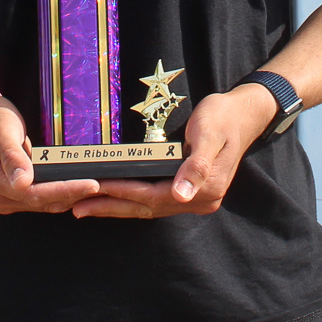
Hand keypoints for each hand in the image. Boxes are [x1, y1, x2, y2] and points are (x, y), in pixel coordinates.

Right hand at [0, 88, 103, 214]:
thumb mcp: (2, 129)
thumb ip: (13, 156)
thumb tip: (23, 183)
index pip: (33, 193)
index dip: (64, 189)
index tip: (90, 184)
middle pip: (39, 201)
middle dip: (72, 194)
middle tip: (103, 185)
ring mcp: (1, 198)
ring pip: (41, 203)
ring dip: (68, 196)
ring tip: (96, 187)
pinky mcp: (10, 194)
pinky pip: (37, 198)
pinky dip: (58, 192)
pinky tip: (77, 186)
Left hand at [69, 83, 275, 220]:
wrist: (244, 113)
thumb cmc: (223, 116)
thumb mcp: (209, 134)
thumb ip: (196, 166)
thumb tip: (181, 195)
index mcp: (206, 189)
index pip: (155, 196)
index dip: (124, 193)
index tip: (96, 189)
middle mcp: (200, 200)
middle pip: (148, 208)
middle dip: (112, 207)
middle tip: (77, 208)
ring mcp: (195, 199)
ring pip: (149, 208)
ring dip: (118, 208)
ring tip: (87, 208)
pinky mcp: (190, 193)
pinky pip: (155, 202)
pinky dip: (132, 201)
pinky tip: (115, 200)